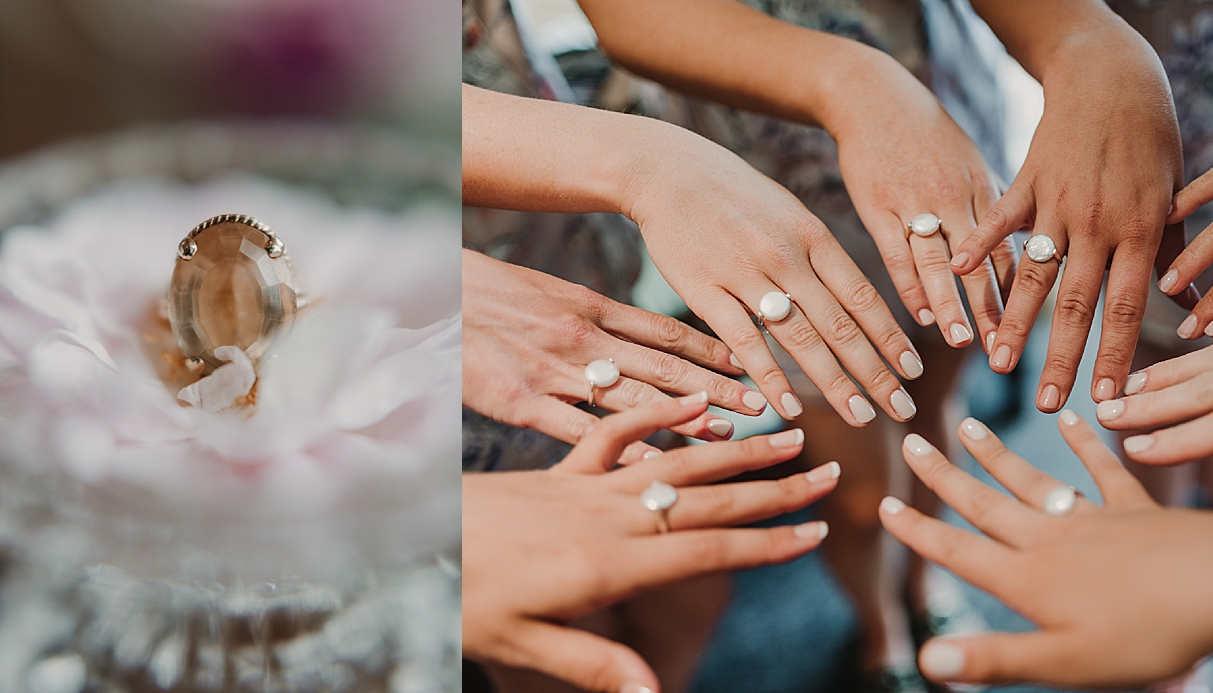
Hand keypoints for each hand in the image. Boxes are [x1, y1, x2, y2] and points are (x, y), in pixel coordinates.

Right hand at [463, 250, 763, 454]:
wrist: (419, 291)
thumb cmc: (481, 291)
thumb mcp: (548, 292)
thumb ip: (595, 316)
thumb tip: (637, 337)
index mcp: (590, 307)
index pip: (668, 331)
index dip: (715, 351)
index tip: (754, 366)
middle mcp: (583, 338)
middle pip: (665, 367)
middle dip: (718, 390)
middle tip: (765, 408)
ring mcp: (554, 371)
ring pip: (635, 399)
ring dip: (687, 419)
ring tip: (732, 437)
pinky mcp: (520, 403)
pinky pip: (583, 430)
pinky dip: (625, 448)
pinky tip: (661, 465)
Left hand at [463, 396, 837, 692]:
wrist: (404, 539)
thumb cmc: (459, 598)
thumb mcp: (522, 644)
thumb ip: (595, 665)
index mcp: (608, 562)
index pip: (707, 551)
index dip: (767, 545)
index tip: (817, 533)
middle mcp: (608, 515)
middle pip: (707, 500)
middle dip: (773, 488)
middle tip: (828, 474)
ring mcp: (586, 486)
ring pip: (677, 461)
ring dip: (736, 449)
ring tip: (786, 433)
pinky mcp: (561, 470)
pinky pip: (618, 434)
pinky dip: (661, 415)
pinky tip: (696, 403)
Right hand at [627, 127, 920, 426]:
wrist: (666, 170)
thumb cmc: (732, 193)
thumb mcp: (787, 211)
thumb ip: (817, 253)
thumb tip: (851, 294)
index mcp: (813, 236)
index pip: (863, 297)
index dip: (891, 337)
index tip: (913, 370)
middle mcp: (788, 257)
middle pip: (841, 325)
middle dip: (876, 372)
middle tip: (902, 410)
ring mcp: (747, 274)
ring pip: (801, 339)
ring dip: (835, 383)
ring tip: (861, 418)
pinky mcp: (706, 291)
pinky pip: (746, 342)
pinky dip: (771, 378)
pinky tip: (792, 409)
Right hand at [821, 50, 1009, 349]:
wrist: (872, 96)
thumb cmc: (924, 131)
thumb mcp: (968, 160)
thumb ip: (989, 202)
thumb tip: (1017, 239)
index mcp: (981, 189)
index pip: (1008, 248)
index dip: (1022, 291)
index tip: (1034, 329)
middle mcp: (954, 199)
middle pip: (979, 264)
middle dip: (993, 309)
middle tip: (1005, 351)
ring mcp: (915, 203)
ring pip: (939, 263)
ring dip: (951, 304)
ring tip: (962, 342)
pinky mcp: (877, 206)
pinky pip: (896, 253)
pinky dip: (908, 285)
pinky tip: (917, 315)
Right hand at [880, 410, 1212, 687]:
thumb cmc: (1148, 634)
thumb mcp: (1066, 663)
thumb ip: (994, 659)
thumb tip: (926, 661)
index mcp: (1029, 581)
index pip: (958, 552)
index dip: (918, 532)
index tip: (884, 505)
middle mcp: (1051, 540)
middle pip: (985, 504)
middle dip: (944, 477)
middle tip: (912, 444)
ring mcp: (1094, 519)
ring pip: (1032, 480)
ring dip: (996, 455)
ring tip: (967, 426)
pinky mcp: (1137, 509)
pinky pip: (1103, 469)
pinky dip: (1085, 443)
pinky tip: (1072, 420)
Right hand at [951, 23, 1187, 411]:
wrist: (1114, 75)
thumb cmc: (1153, 136)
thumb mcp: (1176, 194)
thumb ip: (1174, 253)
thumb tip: (1191, 307)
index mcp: (1139, 230)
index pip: (1127, 308)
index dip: (1115, 357)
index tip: (1106, 401)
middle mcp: (1097, 223)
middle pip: (1076, 304)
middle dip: (1060, 359)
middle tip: (1045, 405)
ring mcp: (1057, 203)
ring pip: (1033, 273)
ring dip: (1014, 322)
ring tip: (996, 362)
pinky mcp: (1026, 181)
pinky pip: (999, 221)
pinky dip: (978, 247)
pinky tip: (957, 275)